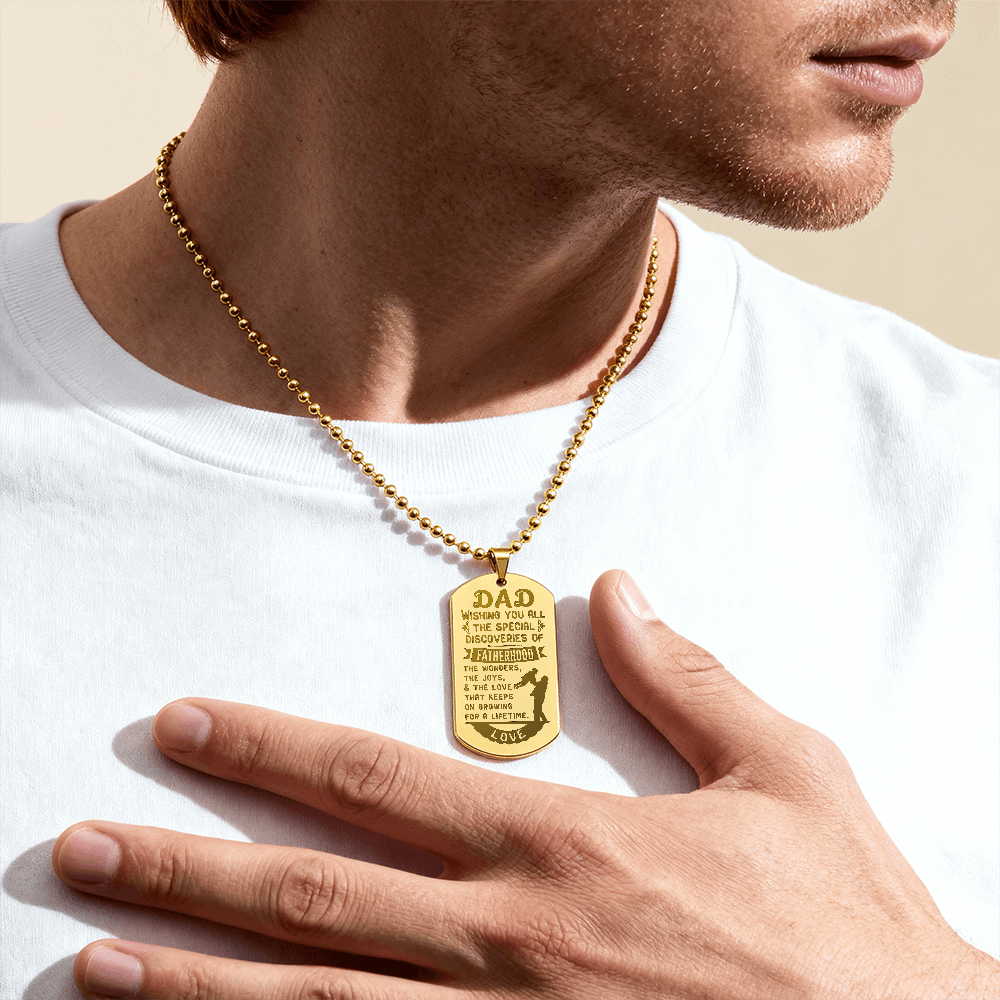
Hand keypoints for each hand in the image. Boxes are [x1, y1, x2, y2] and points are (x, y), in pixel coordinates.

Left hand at [53, 571, 997, 998]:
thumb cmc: (847, 924)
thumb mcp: (786, 769)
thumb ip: (689, 677)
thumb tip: (621, 591)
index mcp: (566, 844)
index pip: (378, 780)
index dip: (269, 746)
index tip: (185, 724)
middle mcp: (511, 938)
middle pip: (313, 893)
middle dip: (186, 862)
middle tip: (81, 844)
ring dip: (194, 981)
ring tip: (92, 961)